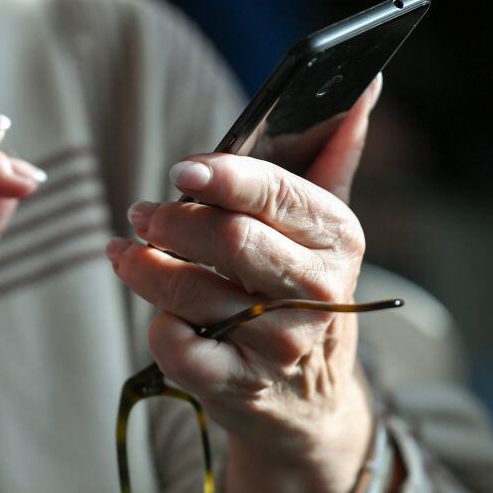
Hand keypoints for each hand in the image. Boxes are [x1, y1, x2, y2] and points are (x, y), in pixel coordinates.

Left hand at [107, 77, 382, 492]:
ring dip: (144, 266)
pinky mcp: (240, 388)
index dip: (224, 177)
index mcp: (337, 240)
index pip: (278, 194)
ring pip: (191, 292)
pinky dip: (157, 325)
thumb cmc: (305, 296)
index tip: (183, 169)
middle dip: (173, 220)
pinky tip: (156, 310)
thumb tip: (365, 89)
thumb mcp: (326, 232)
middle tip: (142, 212)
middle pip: (230, 240)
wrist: (308, 404)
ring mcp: (279, 345)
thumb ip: (335, 158)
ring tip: (128, 251)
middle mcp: (316, 292)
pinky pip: (178, 348)